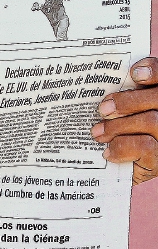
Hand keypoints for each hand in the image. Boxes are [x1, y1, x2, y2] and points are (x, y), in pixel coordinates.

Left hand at [92, 58, 157, 183]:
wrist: (128, 178)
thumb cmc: (123, 141)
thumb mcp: (122, 118)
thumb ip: (123, 102)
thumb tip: (103, 94)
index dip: (154, 70)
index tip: (133, 73)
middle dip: (127, 101)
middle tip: (103, 109)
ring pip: (151, 121)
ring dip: (118, 126)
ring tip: (97, 133)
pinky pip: (145, 146)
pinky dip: (121, 147)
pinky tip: (108, 153)